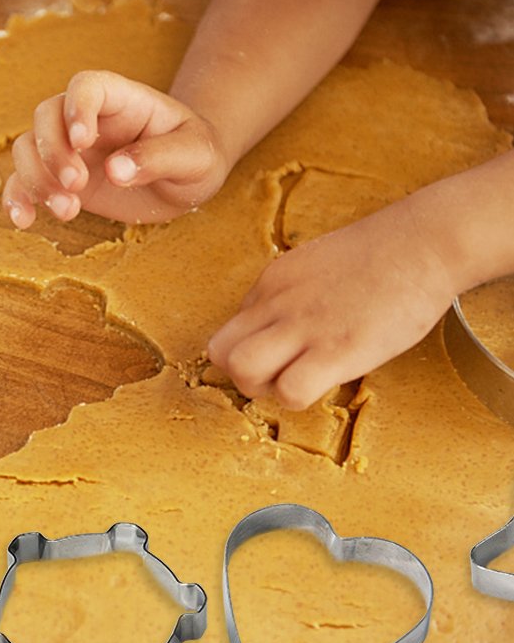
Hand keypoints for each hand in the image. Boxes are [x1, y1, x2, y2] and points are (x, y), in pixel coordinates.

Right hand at [2, 70, 230, 226]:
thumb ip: (159, 157)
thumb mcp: (195, 155)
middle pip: (46, 116)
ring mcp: (68, 148)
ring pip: (28, 148)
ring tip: (68, 211)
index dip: (77, 108)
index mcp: (121, 100)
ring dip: (36, 179)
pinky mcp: (58, 179)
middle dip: (53, 152)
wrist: (184, 181)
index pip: (86, 86)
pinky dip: (17, 199)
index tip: (83, 141)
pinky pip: (23, 181)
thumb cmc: (195, 157)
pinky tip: (25, 221)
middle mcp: (87, 119)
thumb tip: (116, 170)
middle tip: (77, 186)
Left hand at [207, 198, 456, 409]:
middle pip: (220, 353)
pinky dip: (299, 398)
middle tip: (278, 376)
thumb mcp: (312, 265)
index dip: (248, 351)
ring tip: (298, 381)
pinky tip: (325, 383)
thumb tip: (277, 327)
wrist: (422, 244)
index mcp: (270, 283)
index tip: (278, 356)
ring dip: (264, 390)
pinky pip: (291, 390)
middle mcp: (276, 303)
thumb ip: (287, 295)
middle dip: (241, 376)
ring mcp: (303, 327)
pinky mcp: (336, 350)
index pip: (229, 330)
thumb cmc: (378, 256)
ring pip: (242, 371)